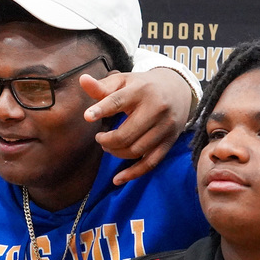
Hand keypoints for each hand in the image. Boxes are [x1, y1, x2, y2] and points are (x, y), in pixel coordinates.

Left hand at [80, 68, 191, 184]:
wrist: (178, 89)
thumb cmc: (142, 86)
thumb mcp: (123, 81)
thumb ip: (101, 86)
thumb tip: (82, 79)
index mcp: (141, 90)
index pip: (118, 101)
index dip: (101, 109)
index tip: (87, 117)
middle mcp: (156, 109)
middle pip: (126, 134)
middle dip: (107, 140)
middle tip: (99, 138)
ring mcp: (165, 127)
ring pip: (136, 150)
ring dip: (116, 153)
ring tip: (108, 145)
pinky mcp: (169, 142)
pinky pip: (151, 163)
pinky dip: (133, 173)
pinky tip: (118, 179)